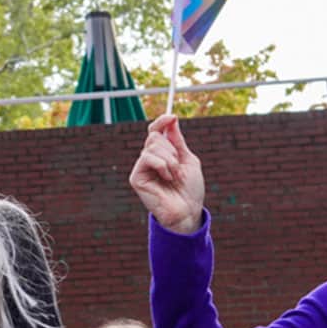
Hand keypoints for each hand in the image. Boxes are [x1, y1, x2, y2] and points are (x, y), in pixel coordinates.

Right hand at [129, 115, 203, 233]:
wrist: (188, 211)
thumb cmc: (190, 190)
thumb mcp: (188, 160)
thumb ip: (178, 141)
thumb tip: (172, 119)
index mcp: (161, 155)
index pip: (154, 132)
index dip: (161, 122)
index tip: (172, 116)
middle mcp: (149, 160)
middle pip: (154, 137)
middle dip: (171, 149)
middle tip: (178, 167)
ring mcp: (141, 168)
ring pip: (152, 146)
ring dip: (170, 159)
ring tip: (174, 175)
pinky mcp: (136, 178)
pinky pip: (147, 158)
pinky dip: (162, 165)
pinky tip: (167, 177)